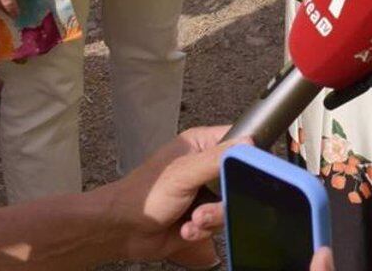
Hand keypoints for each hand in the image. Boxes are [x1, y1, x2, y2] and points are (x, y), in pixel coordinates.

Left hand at [98, 125, 239, 265]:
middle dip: (224, 199)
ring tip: (193, 219)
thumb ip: (218, 158)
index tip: (244, 172)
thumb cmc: (142, 196)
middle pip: (239, 178)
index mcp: (201, 145)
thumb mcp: (183, 173)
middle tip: (206, 205)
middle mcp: (205, 167)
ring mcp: (205, 193)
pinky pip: (219, 223)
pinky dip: (203, 230)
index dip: (247, 156)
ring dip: (212, 217)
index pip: (239, 141)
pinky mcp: (202, 216)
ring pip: (230, 204)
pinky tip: (186, 228)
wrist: (123, 231)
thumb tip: (249, 143)